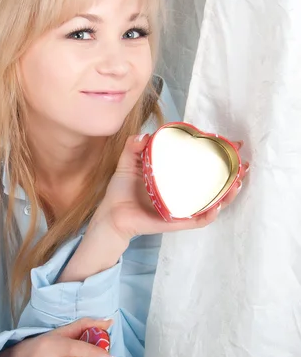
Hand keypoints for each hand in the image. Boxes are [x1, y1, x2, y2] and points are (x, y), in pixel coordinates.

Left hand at [97, 134, 249, 240]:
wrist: (111, 214)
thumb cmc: (121, 191)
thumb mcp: (127, 163)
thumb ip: (133, 147)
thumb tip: (146, 135)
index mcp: (174, 177)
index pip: (200, 164)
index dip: (218, 155)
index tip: (231, 144)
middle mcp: (182, 192)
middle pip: (213, 183)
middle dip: (232, 174)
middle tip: (243, 164)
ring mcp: (181, 207)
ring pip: (211, 202)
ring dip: (227, 194)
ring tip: (237, 183)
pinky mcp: (176, 221)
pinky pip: (197, 220)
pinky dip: (208, 214)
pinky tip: (217, 205)